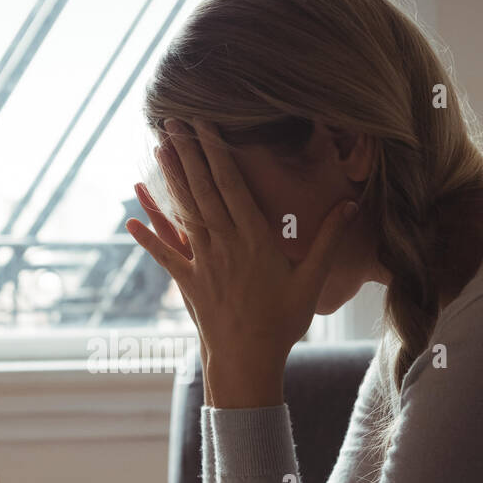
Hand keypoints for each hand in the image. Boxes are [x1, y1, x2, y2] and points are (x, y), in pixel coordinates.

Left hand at [127, 117, 358, 407]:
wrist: (249, 361)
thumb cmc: (284, 322)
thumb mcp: (312, 279)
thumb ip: (328, 238)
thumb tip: (351, 204)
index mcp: (254, 238)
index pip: (232, 184)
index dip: (216, 151)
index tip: (205, 124)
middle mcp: (224, 244)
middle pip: (203, 189)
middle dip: (188, 153)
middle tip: (173, 121)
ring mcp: (203, 262)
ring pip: (184, 212)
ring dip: (170, 179)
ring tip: (159, 147)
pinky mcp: (188, 283)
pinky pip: (164, 256)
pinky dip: (147, 238)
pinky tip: (131, 220)